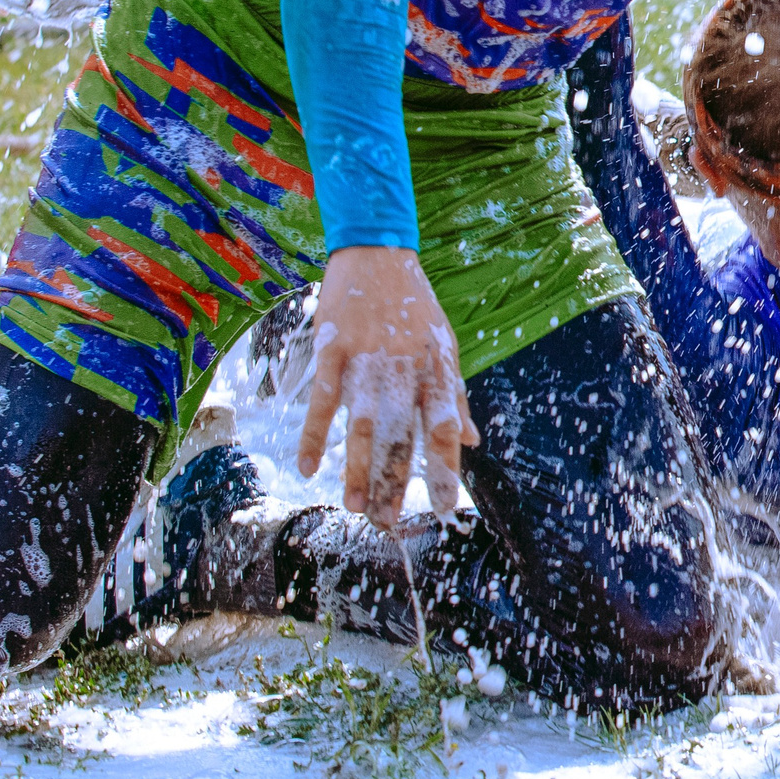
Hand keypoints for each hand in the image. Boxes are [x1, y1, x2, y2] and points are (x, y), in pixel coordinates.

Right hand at [296, 246, 477, 529]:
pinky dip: (313, 434)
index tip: (445, 507)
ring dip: (358, 469)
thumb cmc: (414, 306)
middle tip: (389, 525)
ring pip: (363, 425)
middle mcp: (405, 368)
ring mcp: (367, 359)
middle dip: (397, 483)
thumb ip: (455, 395)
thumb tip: (472, 441)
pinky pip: (323, 399)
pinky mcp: (333, 348)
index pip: (446, 427)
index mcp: (436, 369)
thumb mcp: (444, 345)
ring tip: (356, 508)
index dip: (446, 468)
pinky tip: (307, 467)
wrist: (378, 253)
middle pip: (403, 436)